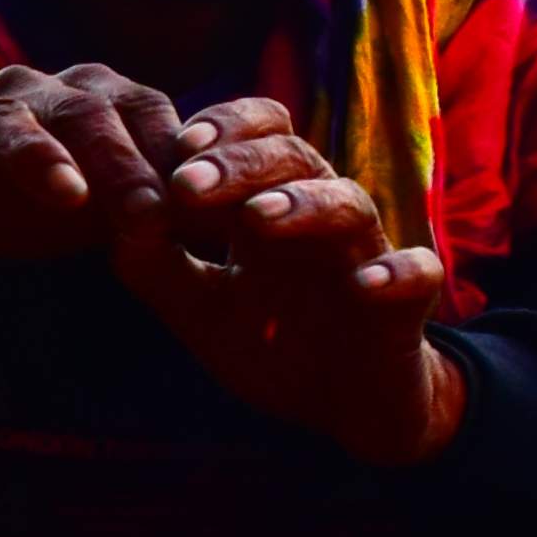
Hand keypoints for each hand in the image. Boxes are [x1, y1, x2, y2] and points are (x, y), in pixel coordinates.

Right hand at [0, 68, 295, 280]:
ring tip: (68, 197)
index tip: (215, 206)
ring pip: (9, 120)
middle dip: (121, 163)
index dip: (179, 154)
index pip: (147, 113)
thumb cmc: (32, 211)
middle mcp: (38, 90)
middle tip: (151, 217)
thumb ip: (166, 213)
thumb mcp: (106, 215)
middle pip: (85, 113)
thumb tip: (254, 226)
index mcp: (94, 102)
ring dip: (40, 155)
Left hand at [115, 127, 463, 466]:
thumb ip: (157, 266)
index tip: (176, 148)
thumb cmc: (273, 340)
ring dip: (305, 204)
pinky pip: (416, 274)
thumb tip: (120, 215)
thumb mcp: (201, 309)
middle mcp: (322, 215)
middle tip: (188, 184)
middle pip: (294, 158)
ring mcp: (368, 254)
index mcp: (272, 202)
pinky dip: (396, 274)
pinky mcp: (406, 304)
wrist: (344, 406)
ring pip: (350, 204)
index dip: (222, 130)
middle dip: (241, 165)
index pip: (255, 135)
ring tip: (259, 218)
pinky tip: (366, 284)